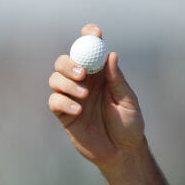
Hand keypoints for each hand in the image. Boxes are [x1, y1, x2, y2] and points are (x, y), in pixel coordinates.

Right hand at [48, 24, 145, 169]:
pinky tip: (78, 110)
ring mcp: (72, 97)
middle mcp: (85, 82)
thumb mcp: (128, 100)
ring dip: (66, 83)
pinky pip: (55, 101)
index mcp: (101, 74)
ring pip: (55, 79)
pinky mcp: (64, 114)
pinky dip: (64, 102)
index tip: (93, 32)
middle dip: (70, 63)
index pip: (91, 50)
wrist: (122, 152)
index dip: (89, 37)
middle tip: (82, 73)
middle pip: (66, 61)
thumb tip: (111, 55)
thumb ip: (117, 80)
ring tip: (84, 95)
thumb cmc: (129, 124)